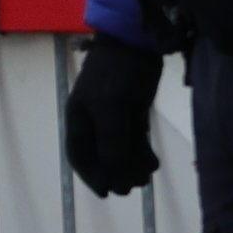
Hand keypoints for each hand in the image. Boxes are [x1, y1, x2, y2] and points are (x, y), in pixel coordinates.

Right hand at [63, 37, 165, 198]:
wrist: (139, 40)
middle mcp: (95, 120)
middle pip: (103, 157)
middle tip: (134, 186)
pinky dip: (143, 153)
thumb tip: (113, 173)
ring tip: (147, 176)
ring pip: (122, 150)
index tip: (107, 192)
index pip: (81, 156)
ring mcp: (116, 116)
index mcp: (79, 119)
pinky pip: (136, 139)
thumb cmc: (117, 70)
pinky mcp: (135, 110)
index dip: (92, 176)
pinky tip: (153, 163)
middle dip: (118, 173)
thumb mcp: (110, 105)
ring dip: (133, 165)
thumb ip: (111, 139)